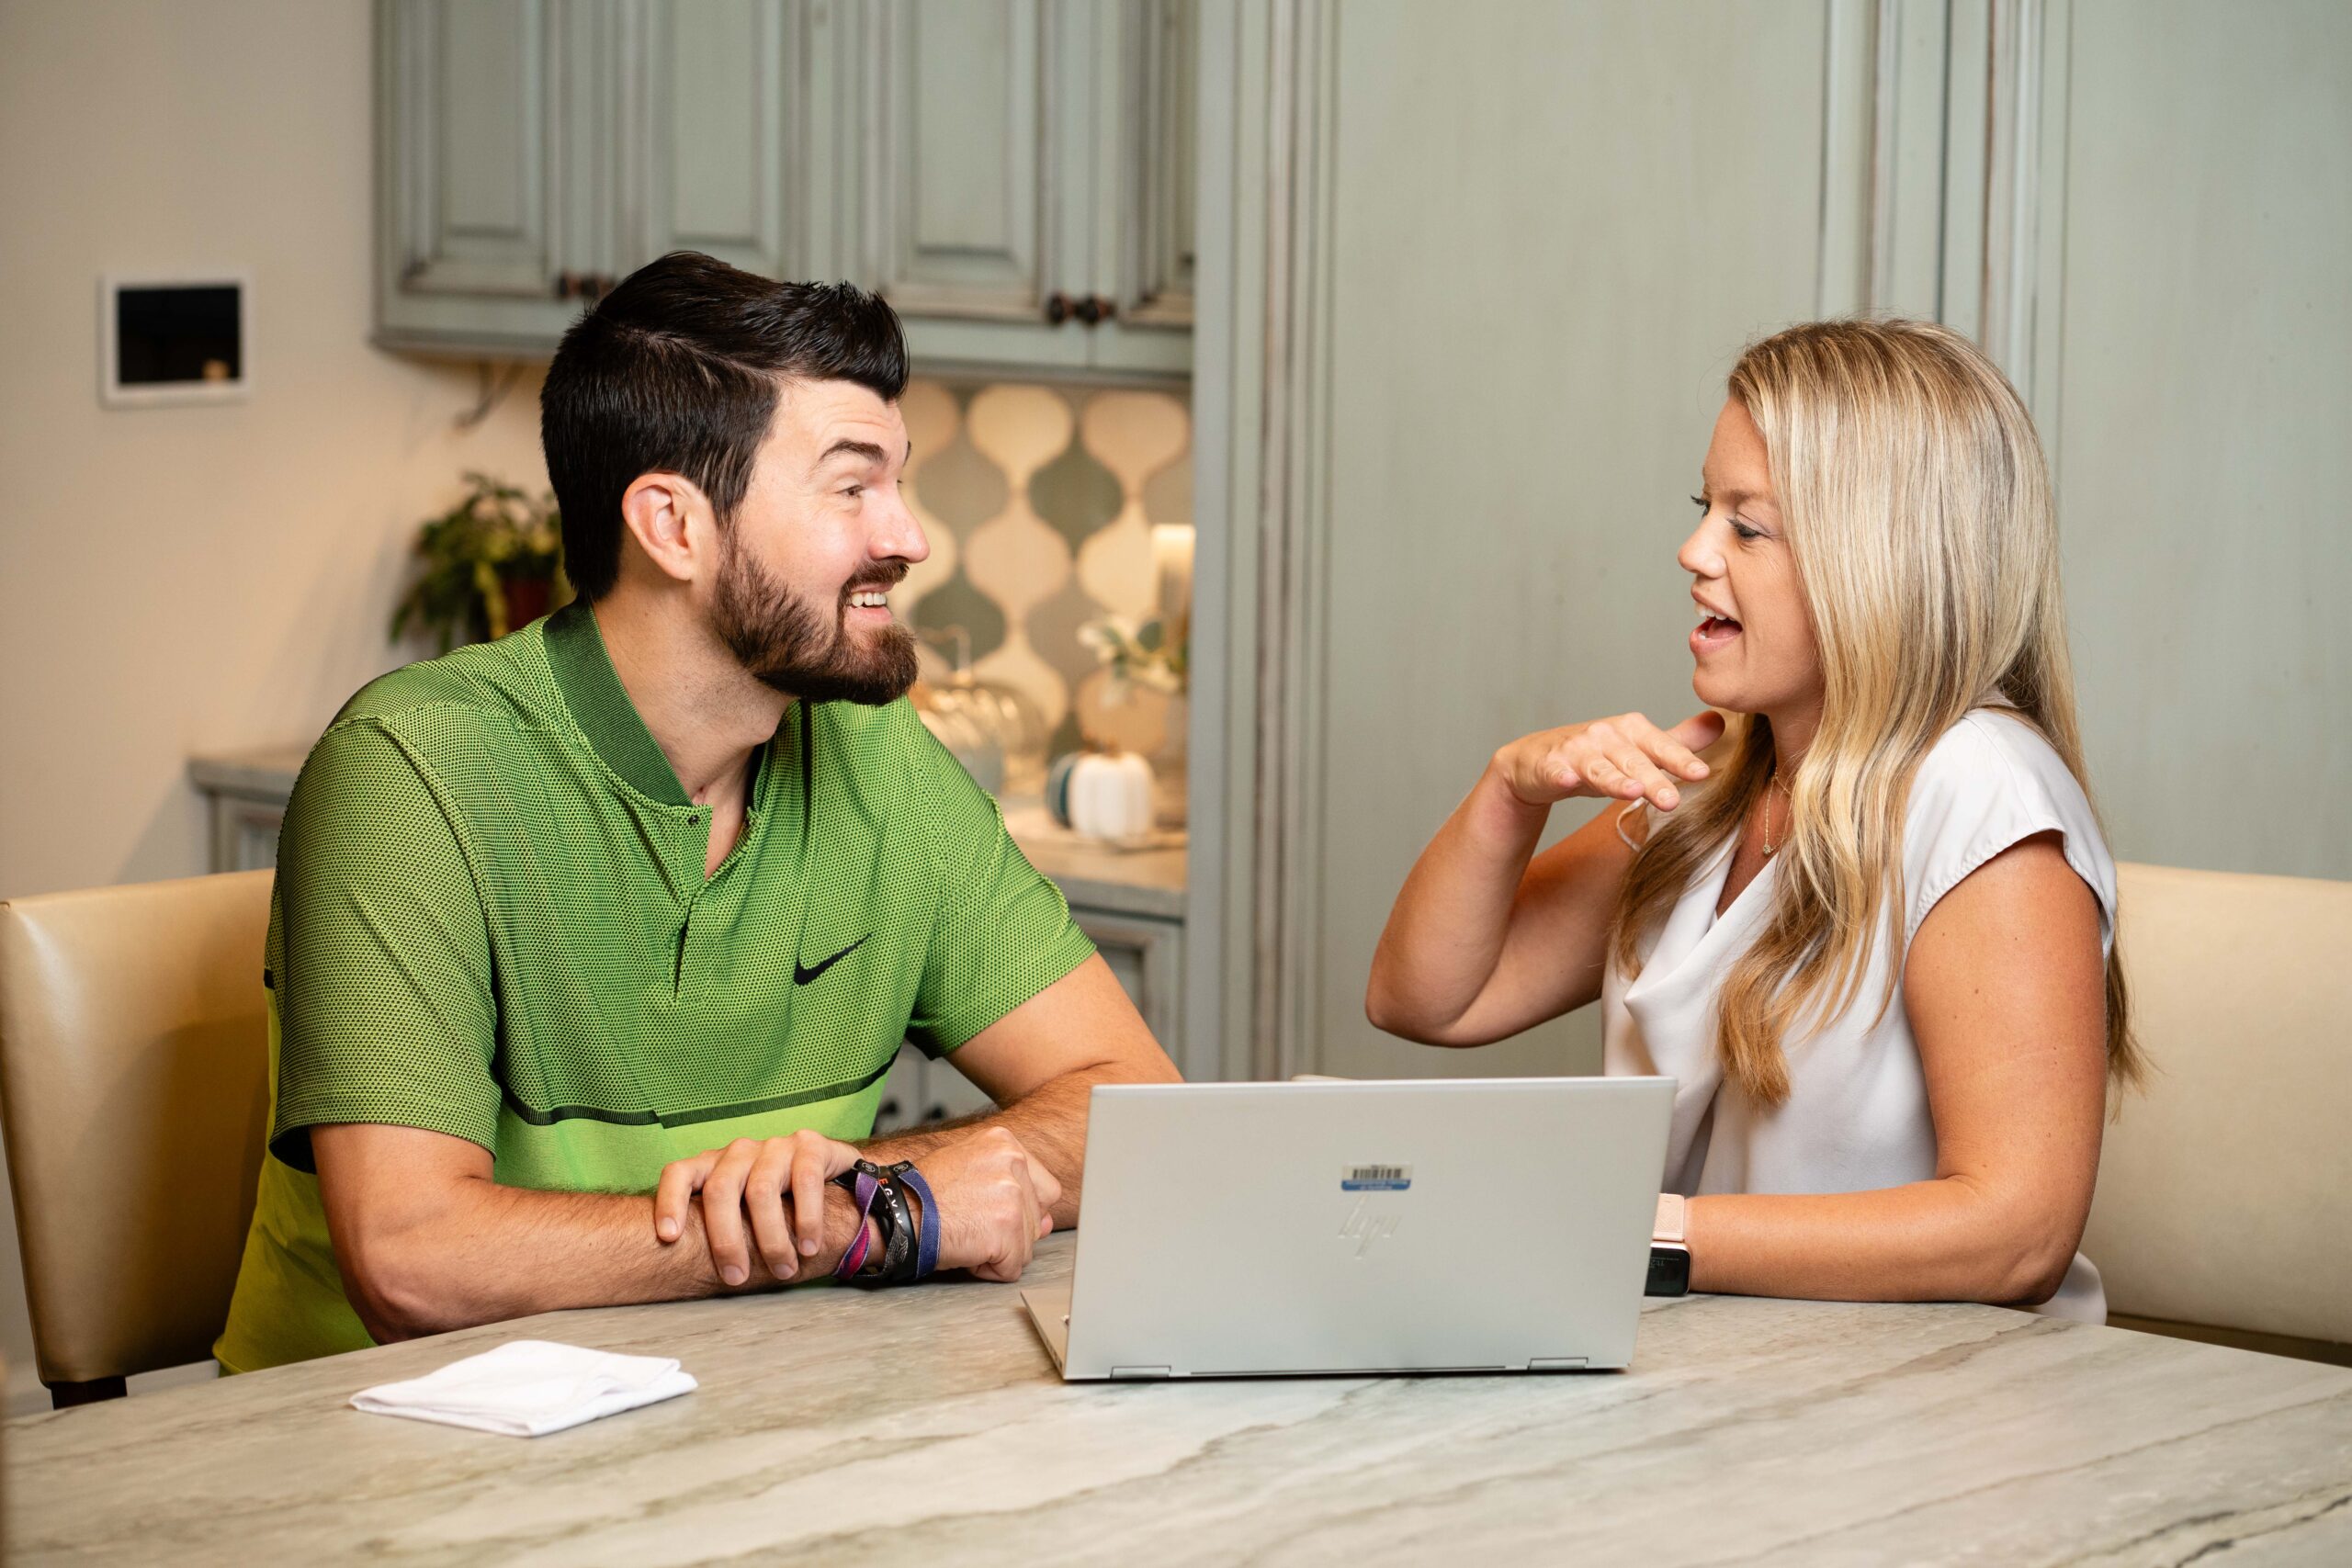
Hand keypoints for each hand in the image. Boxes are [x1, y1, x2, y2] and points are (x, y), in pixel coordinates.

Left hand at [652, 1129, 861, 1285]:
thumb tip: (682, 1274)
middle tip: (737, 1278)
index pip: (679, 1173)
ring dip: (771, 1238)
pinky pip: (805, 1181)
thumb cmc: (780, 1206)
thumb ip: (719, 1228)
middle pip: (721, 1190)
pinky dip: (806, 1219)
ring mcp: (775, 1146)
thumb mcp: (743, 1214)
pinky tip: (809, 1246)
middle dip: (726, 1240)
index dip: (670, 1202)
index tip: (669, 1237)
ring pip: (762, 1190)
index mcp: (714, 1166)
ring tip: (784, 1269)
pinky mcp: (810, 1146)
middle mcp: (741, 1152)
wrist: (839, 1177)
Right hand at [913, 1126, 1062, 1282]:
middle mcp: (1015, 1163)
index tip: (990, 1211)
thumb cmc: (921, 1195)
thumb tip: (1047, 1223)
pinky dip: (990, 1270)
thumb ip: (1012, 1189)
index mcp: (1006, 1143)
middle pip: (1039, 1218)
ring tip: (966, 1234)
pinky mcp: (1007, 1227)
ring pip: (1028, 1244)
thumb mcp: (968, 1170)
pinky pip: (1013, 1267)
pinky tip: (966, 1251)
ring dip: (999, 1251)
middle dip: (1010, 1231)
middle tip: (972, 1223)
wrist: (894, 1212)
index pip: (1045, 1189)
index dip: (1020, 1209)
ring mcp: (1013, 1194)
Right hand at [1490, 710, 1723, 811]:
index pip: (1661, 746)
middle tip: (1671, 801)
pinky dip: (1562, 774)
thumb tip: (1720, 723)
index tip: (1701, 774)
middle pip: (1633, 761)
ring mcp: (1576, 750)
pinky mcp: (1549, 765)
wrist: (1536, 761)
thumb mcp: (1638, 749)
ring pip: (1598, 768)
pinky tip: (1568, 780)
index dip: (1680, 759)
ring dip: (1614, 779)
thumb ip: (1677, 741)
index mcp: (1632, 731)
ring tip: (1631, 791)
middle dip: (1653, 779)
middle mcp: (1606, 736)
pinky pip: (1557, 771)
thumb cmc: (1595, 756)